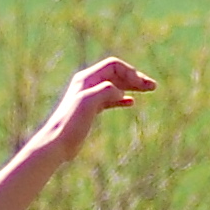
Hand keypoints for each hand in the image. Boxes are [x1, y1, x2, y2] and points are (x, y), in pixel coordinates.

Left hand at [40, 58, 156, 160]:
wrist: (56, 143)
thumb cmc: (70, 123)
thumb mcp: (88, 102)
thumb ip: (105, 90)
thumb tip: (120, 92)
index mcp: (86, 78)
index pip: (114, 65)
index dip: (130, 73)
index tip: (142, 86)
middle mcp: (87, 85)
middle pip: (116, 74)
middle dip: (135, 78)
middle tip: (153, 86)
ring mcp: (89, 97)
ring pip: (115, 86)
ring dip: (132, 87)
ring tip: (148, 90)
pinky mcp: (90, 111)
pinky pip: (110, 99)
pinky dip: (122, 98)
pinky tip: (131, 102)